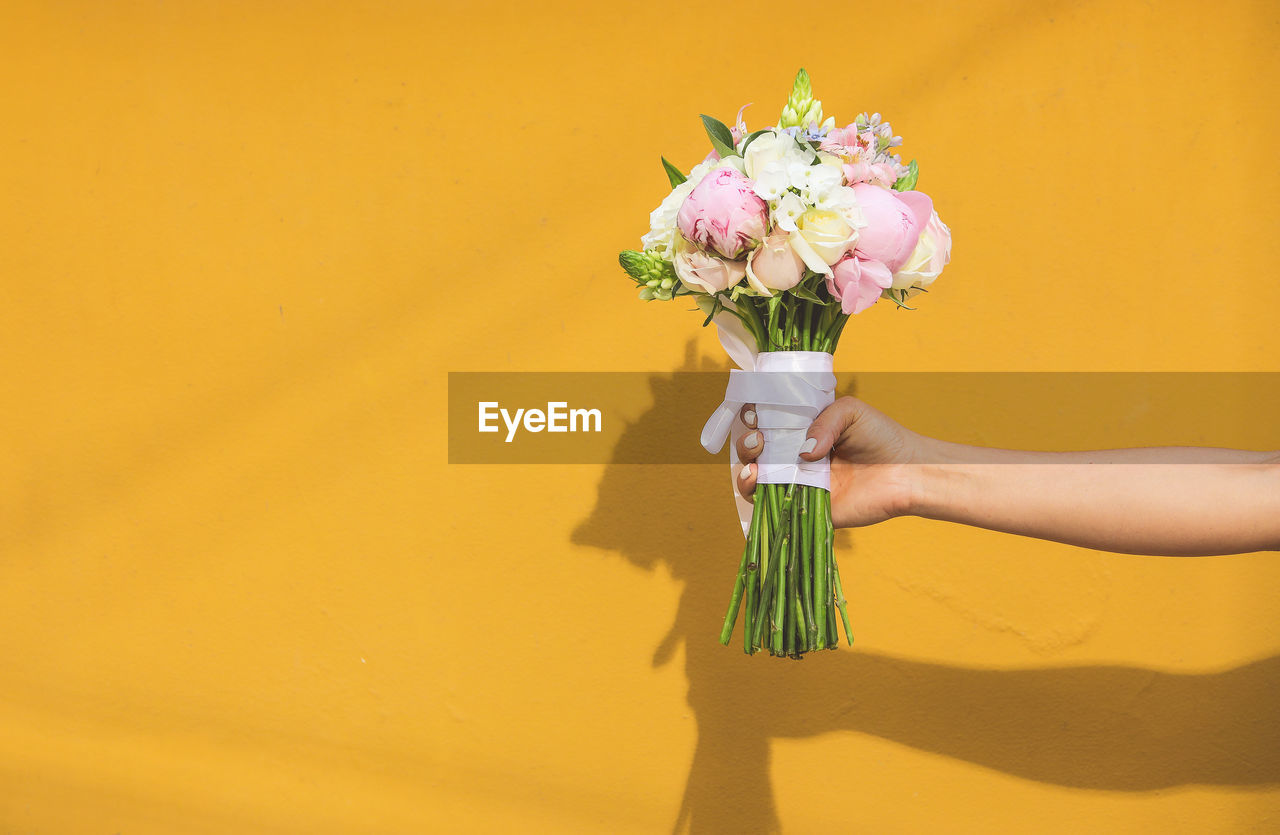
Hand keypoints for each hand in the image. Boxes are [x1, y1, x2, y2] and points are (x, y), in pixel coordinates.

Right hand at [736, 396, 922, 527]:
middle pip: (755, 452)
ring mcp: (798, 484)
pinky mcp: (806, 509)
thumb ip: (823, 421)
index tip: (753, 413)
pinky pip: (775, 507)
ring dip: (745, 470)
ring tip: (755, 463)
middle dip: (746, 443)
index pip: (767, 424)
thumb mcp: (850, 411)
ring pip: (757, 480)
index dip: (753, 418)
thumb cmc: (881, 437)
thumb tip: (802, 452)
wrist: (907, 472)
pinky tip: (759, 481)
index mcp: (802, 432)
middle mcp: (795, 458)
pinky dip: (758, 496)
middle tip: (758, 439)